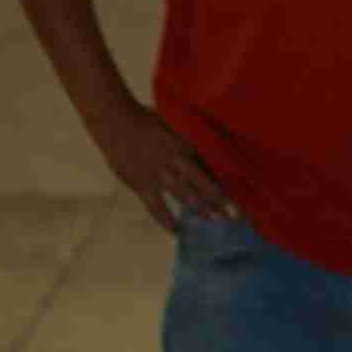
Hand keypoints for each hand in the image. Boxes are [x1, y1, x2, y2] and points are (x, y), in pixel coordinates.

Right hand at [89, 101, 239, 233]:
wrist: (114, 119)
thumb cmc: (144, 119)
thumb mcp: (170, 124)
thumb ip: (186, 139)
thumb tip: (204, 150)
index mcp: (185, 144)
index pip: (209, 167)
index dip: (224, 182)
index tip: (237, 195)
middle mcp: (175, 160)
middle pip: (203, 184)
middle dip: (220, 201)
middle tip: (235, 217)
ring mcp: (159, 173)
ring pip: (185, 196)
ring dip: (201, 210)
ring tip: (215, 223)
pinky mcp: (142, 184)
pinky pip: (157, 207)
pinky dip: (167, 220)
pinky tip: (177, 231)